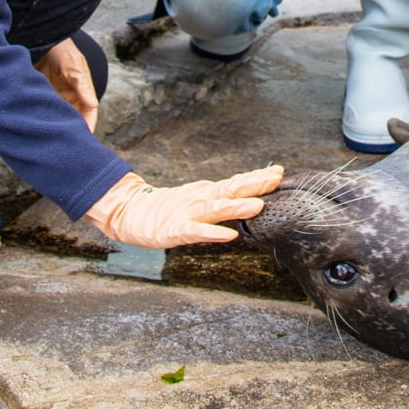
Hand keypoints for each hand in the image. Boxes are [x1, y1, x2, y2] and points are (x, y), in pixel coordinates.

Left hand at [35, 36, 99, 132]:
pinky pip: (44, 108)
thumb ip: (82, 85)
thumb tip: (93, 105)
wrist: (40, 39)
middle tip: (68, 144)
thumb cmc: (62, 49)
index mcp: (81, 88)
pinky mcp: (41, 93)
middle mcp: (70, 93)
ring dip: (58, 124)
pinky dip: (43, 116)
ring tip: (54, 139)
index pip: (89, 110)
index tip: (85, 138)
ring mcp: (55, 94)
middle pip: (74, 116)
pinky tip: (39, 125)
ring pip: (59, 114)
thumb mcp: (73, 67)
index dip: (89, 124)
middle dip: (73, 128)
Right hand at [82, 166, 284, 248]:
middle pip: (230, 190)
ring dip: (237, 208)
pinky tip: (227, 236)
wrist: (130, 213)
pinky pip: (195, 233)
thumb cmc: (167, 209)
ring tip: (257, 205)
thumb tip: (249, 194)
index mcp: (206, 193)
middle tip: (276, 179)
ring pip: (215, 210)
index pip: (235, 183)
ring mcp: (187, 214)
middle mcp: (200, 200)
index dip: (257, 178)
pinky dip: (212, 234)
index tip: (279, 172)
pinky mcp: (174, 231)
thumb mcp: (197, 199)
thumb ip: (221, 199)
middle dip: (254, 185)